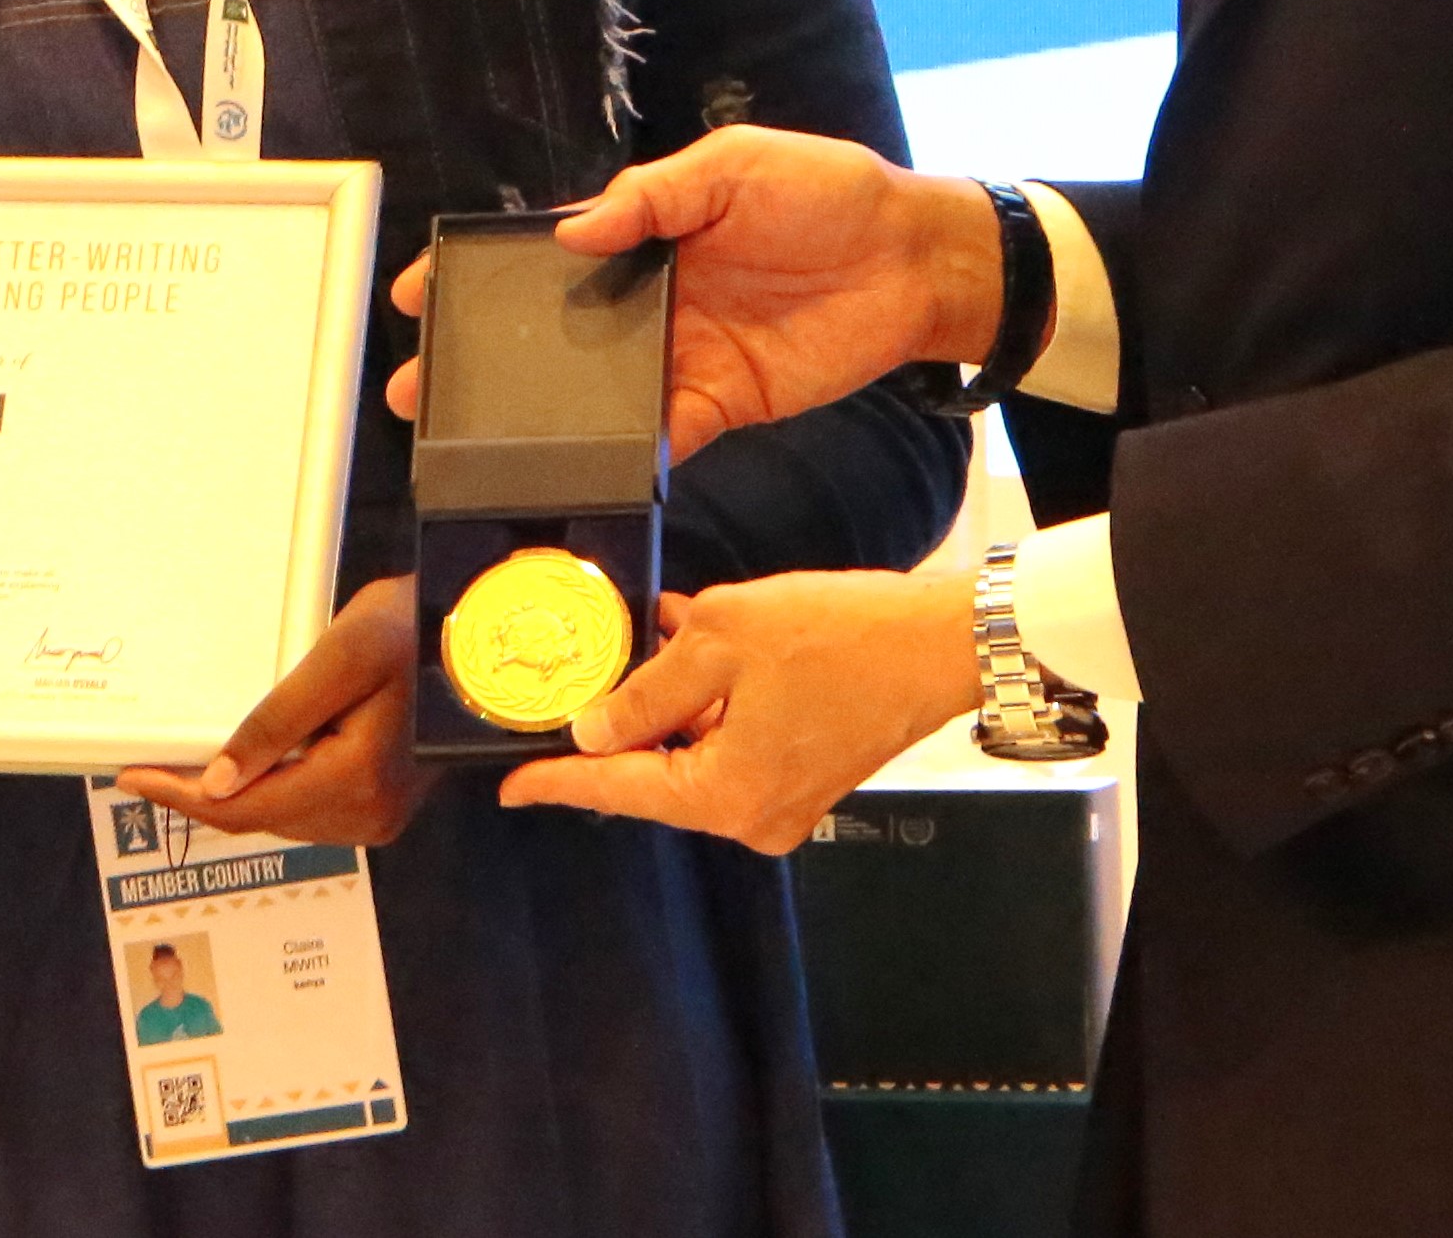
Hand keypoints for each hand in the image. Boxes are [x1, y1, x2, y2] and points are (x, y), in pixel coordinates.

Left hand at [117, 577, 430, 849]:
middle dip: (204, 796)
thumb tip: (218, 783)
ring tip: (187, 766)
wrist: (477, 636)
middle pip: (264, 818)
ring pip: (285, 816)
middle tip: (150, 767)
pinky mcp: (386, 804)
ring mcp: (383, 816)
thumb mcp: (339, 658)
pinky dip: (272, 788)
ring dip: (237, 795)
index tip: (132, 777)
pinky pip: (311, 806)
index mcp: (356, 782)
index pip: (248, 807)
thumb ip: (277, 721)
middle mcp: (371, 816)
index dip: (183, 796)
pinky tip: (248, 766)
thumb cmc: (411, 629)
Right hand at [382, 127, 1000, 455]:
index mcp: (644, 232)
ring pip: (591, 395)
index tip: (419, 291)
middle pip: (549, 336)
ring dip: (536, 419)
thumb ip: (654, 198)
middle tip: (418, 392)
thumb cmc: (829, 192)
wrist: (915, 260)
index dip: (480, 274)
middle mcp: (649, 300)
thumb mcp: (736, 166)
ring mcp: (681, 356)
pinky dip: (622, 456)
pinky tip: (576, 471)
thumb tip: (571, 236)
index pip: (544, 253)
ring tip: (472, 445)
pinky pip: (658, 436)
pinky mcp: (720, 403)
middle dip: (482, 363)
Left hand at [496, 569, 992, 854]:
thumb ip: (646, 688)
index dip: (557, 781)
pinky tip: (698, 648)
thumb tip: (594, 726)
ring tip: (657, 637)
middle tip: (590, 670)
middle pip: (655, 774)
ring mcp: (783, 802)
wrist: (940, 643)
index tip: (511, 787)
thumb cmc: (844, 636)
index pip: (617, 790)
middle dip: (623, 718)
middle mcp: (753, 816)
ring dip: (668, 702)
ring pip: (694, 754)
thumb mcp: (721, 638)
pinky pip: (732, 746)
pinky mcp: (804, 778)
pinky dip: (710, 706)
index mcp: (726, 794)